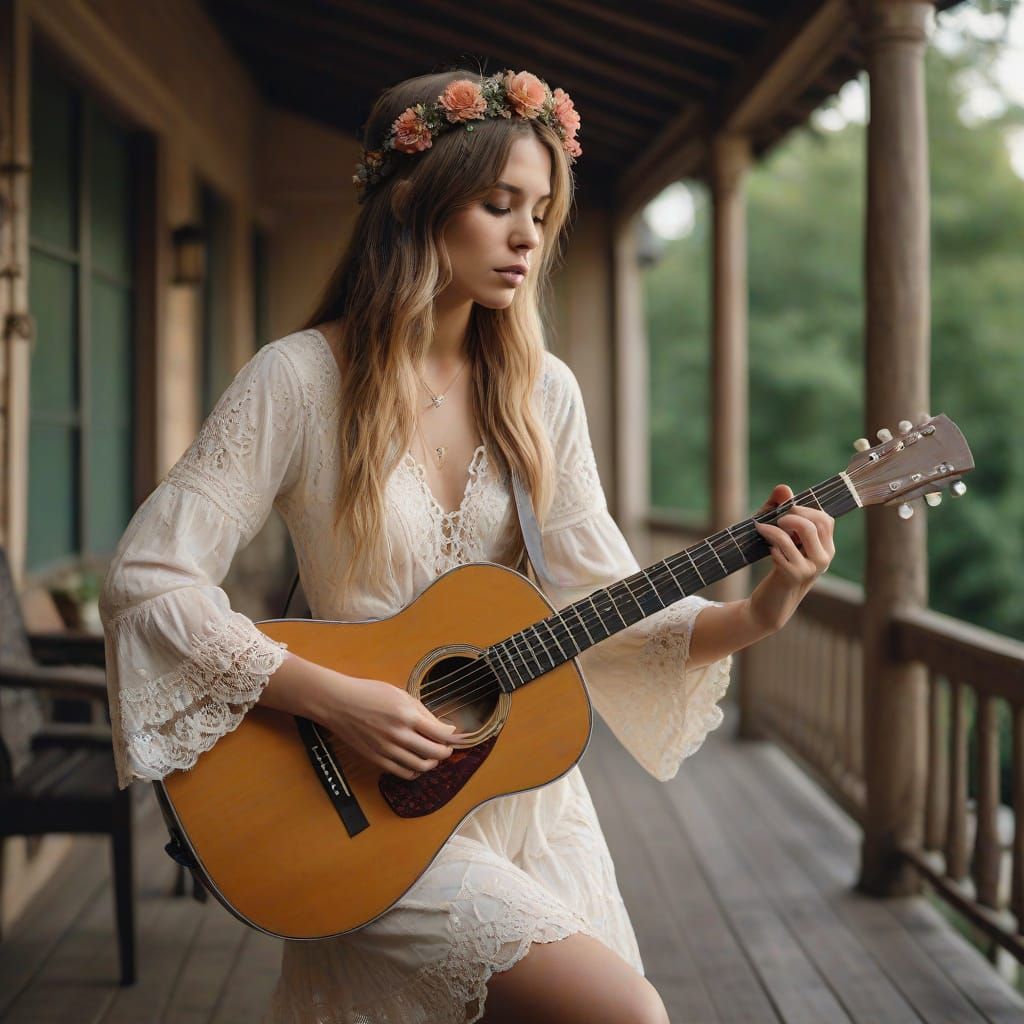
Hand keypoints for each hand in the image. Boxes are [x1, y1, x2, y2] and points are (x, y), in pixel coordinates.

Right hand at [321, 673, 458, 779]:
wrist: (338, 703)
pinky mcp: (377, 759)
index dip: (452, 738)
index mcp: (407, 715)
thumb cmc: (369, 693)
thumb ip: (423, 712)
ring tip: (432, 756)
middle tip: (446, 748)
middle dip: (445, 753)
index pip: (440, 734)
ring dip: (432, 763)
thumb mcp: (400, 694)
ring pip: (421, 766)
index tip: (455, 737)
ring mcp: (387, 749)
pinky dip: (415, 771)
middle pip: (434, 753)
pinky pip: (403, 773)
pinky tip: (416, 763)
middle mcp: (399, 734)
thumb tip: (445, 728)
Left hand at [748, 483, 835, 633]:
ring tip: (762, 527)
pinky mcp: (794, 575)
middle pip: (817, 521)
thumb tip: (783, 488)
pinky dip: (771, 541)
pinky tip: (766, 547)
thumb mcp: (779, 537)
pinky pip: (783, 547)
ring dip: (778, 524)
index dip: (805, 509)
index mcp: (825, 548)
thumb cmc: (775, 567)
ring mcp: (811, 568)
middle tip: (774, 518)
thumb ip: (779, 511)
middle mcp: (824, 558)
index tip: (784, 511)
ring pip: (802, 531)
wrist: (768, 604)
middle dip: (793, 513)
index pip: (825, 519)